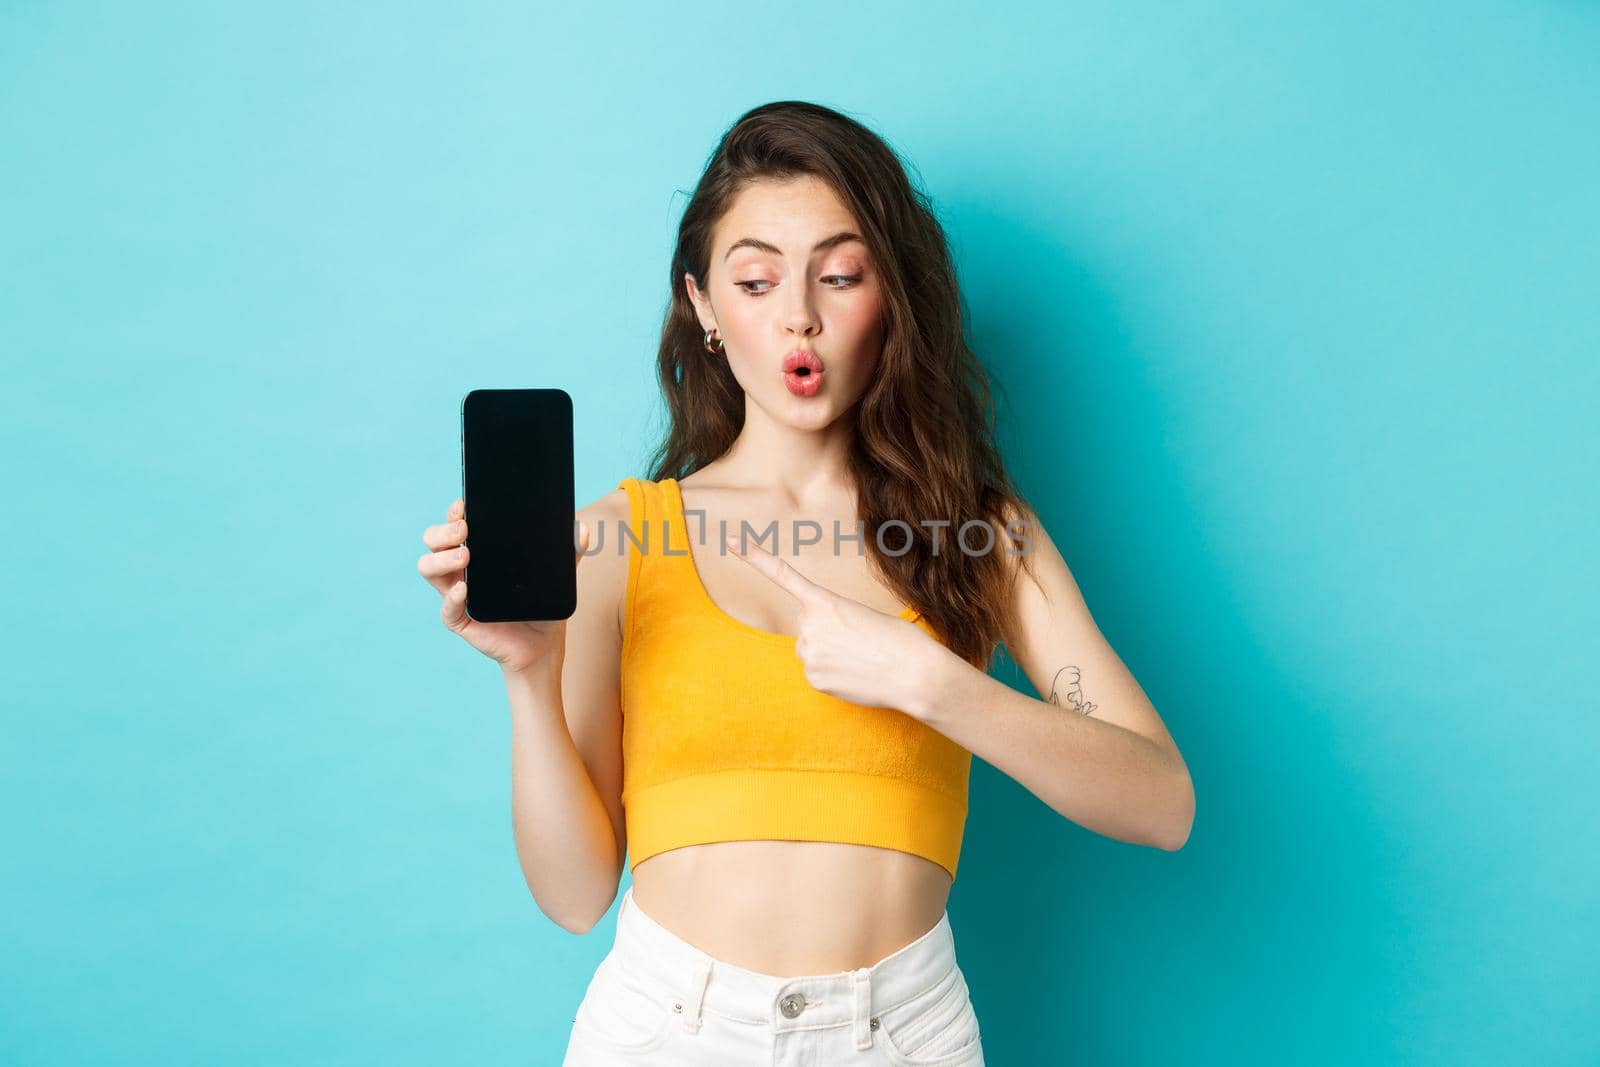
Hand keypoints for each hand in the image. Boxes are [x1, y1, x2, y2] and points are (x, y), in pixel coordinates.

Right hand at [417, 498, 589, 674]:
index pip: (455, 525)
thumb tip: (583, 530)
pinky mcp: (461, 620)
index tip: (464, 505)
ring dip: (441, 559)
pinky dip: (452, 598)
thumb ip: (569, 552)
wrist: (543, 645)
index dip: (454, 513)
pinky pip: (447, 609)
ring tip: (465, 555)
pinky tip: (464, 589)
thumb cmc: (541, 604)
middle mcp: (461, 569)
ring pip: (428, 569)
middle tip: (465, 529)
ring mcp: (457, 594)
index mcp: (479, 551)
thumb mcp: (557, 574)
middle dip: (442, 531)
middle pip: (433, 541)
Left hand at [725, 534, 944, 718]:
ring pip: (812, 651)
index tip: (732, 542)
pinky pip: (817, 672)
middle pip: (808, 627)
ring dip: (831, 654)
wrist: (915, 675)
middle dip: (827, 633)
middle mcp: (810, 627)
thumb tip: (820, 647)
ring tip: (861, 660)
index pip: (783, 575)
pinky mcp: (814, 680)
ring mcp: (809, 655)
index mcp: (825, 602)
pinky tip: (857, 675)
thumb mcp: (865, 616)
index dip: (755, 557)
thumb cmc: (900, 640)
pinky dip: (834, 673)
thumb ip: (834, 623)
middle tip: (859, 641)